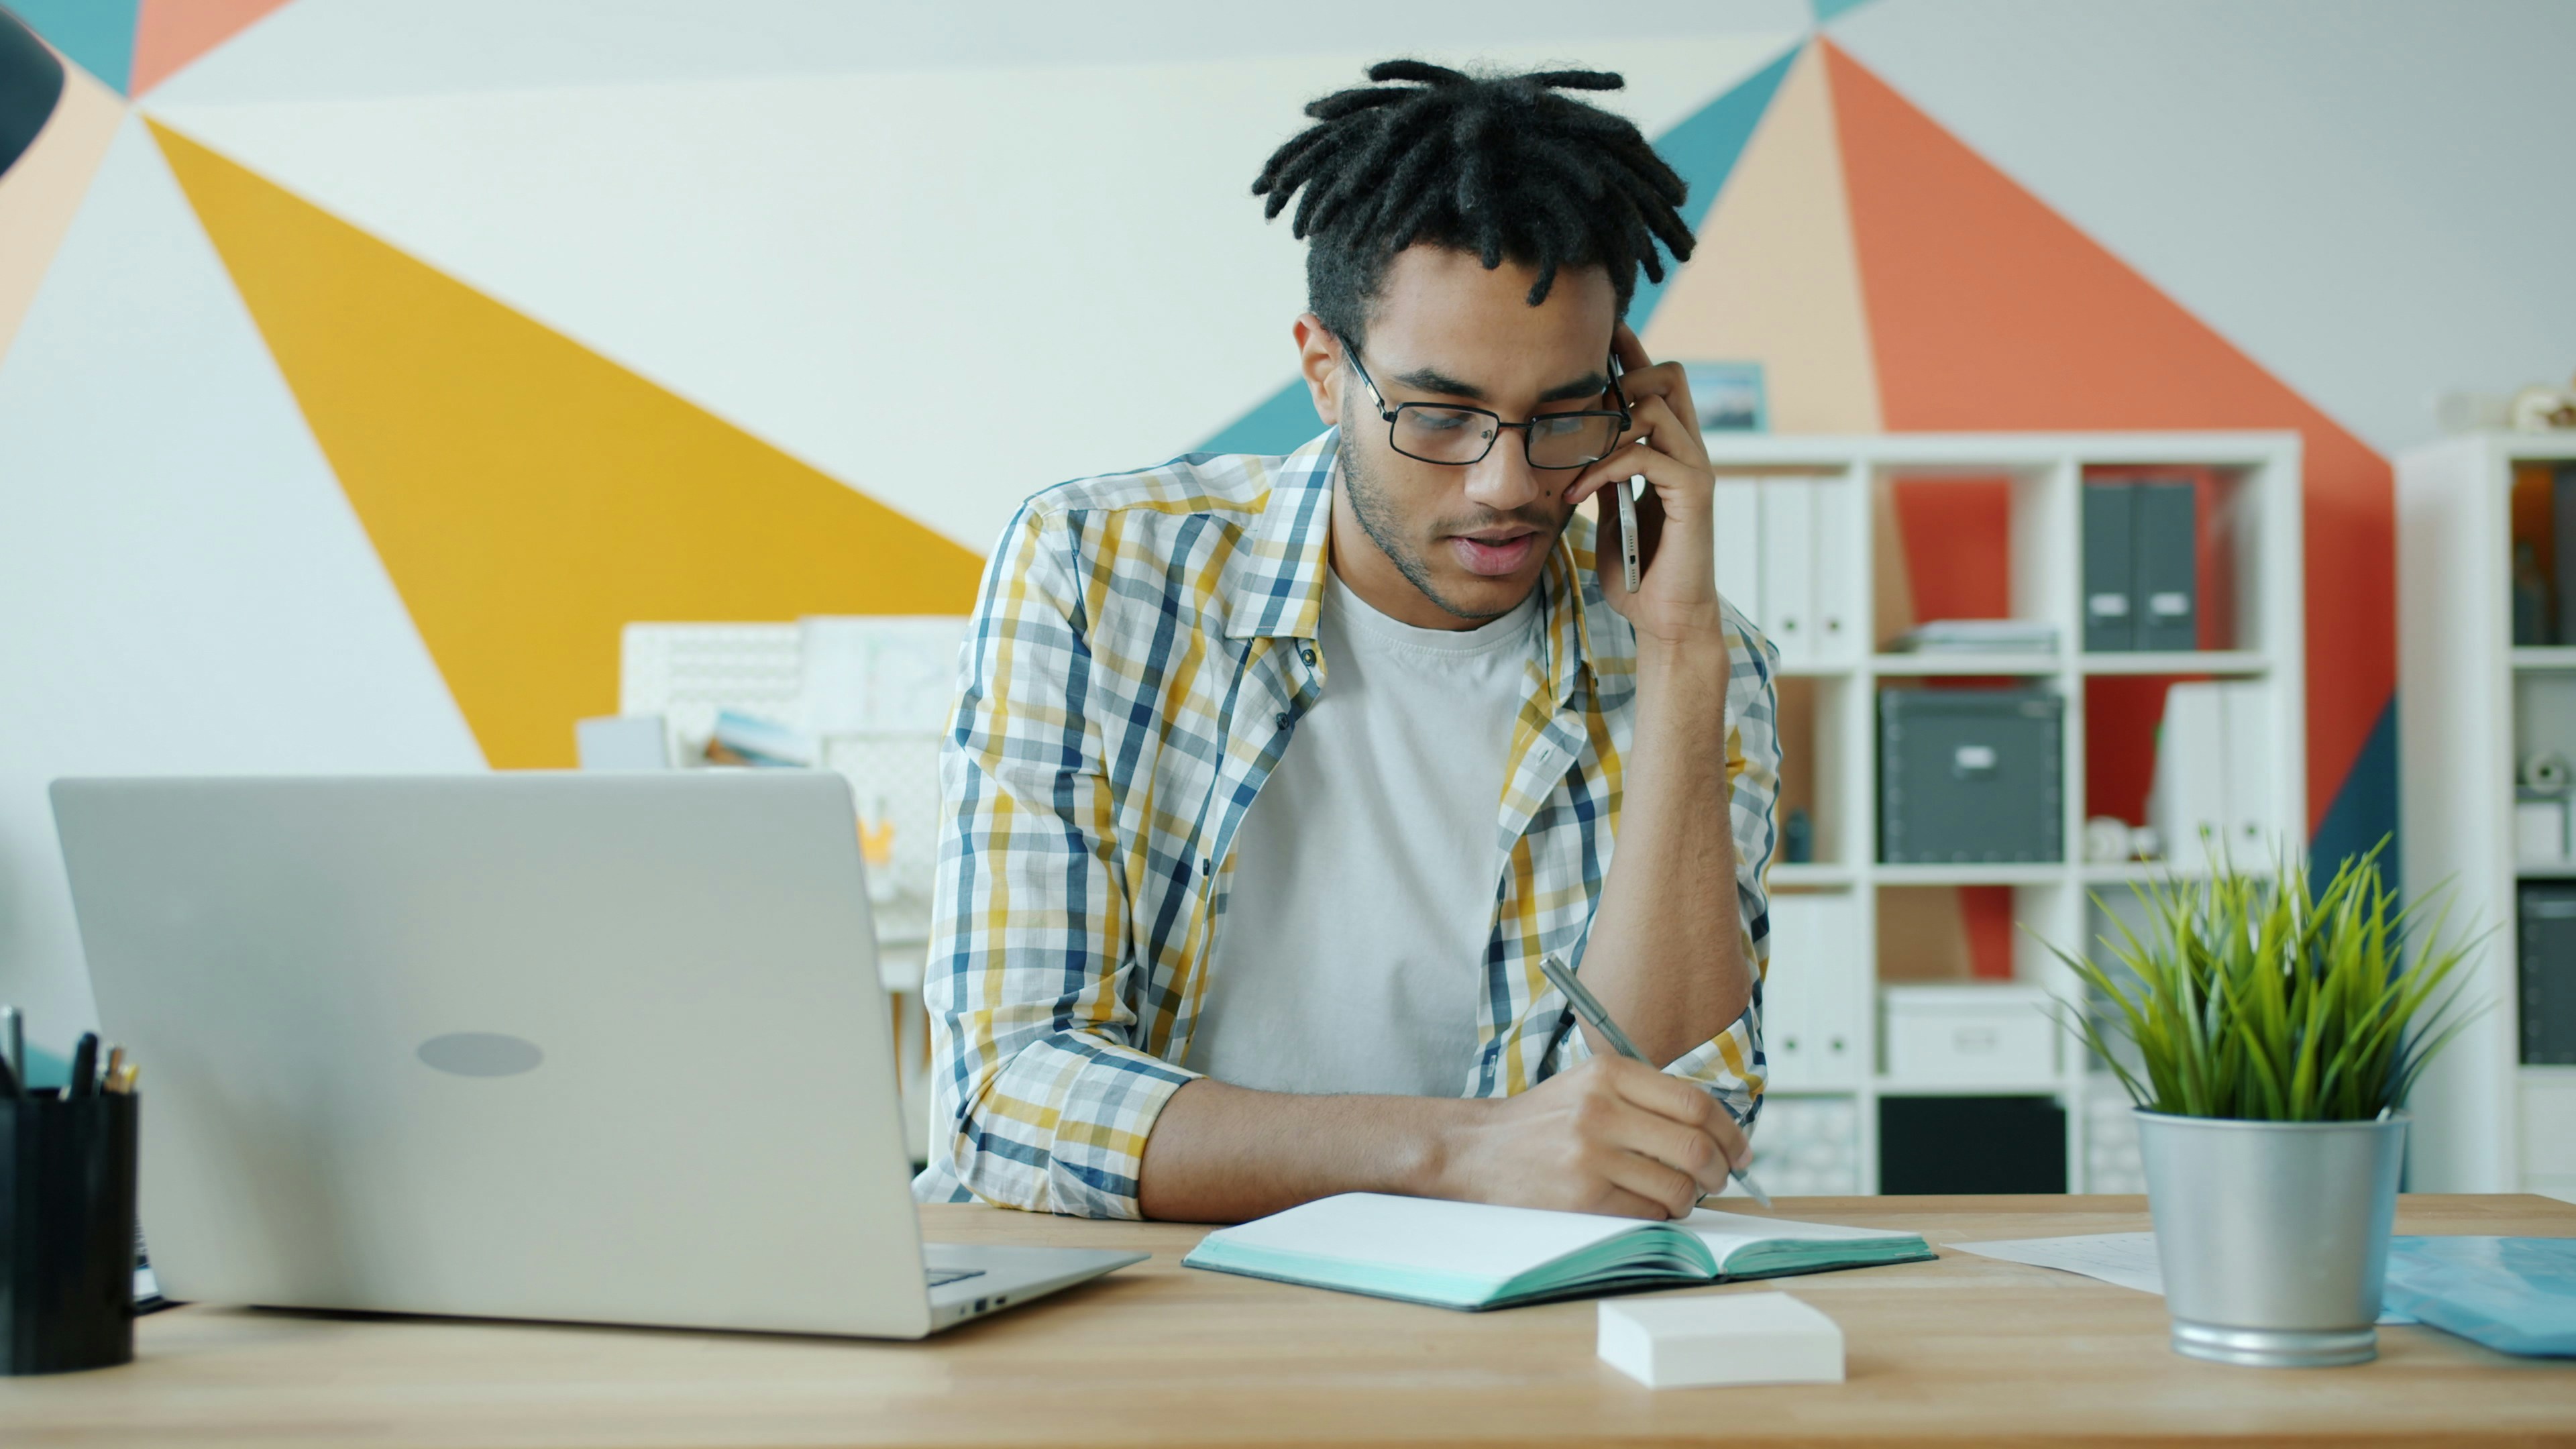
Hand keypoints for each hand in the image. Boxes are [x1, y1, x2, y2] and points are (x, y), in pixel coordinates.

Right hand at [1434, 1055, 1750, 1219]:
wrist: (1475, 1149)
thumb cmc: (1543, 1121)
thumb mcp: (1589, 1086)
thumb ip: (1646, 1098)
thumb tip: (1718, 1132)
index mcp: (1608, 1073)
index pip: (1696, 1104)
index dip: (1731, 1132)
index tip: (1741, 1151)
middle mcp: (1600, 1109)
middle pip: (1695, 1146)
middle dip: (1721, 1170)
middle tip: (1721, 1179)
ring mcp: (1589, 1155)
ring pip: (1677, 1186)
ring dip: (1690, 1199)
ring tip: (1680, 1197)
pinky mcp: (1580, 1197)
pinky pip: (1648, 1214)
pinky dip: (1660, 1216)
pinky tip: (1649, 1208)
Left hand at [1564, 323, 1724, 650]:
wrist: (1666, 620)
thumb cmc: (1639, 573)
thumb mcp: (1612, 513)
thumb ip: (1604, 477)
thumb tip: (1574, 448)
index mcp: (1673, 451)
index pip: (1658, 384)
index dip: (1632, 354)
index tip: (1598, 335)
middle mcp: (1691, 451)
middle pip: (1670, 375)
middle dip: (1624, 377)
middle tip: (1580, 405)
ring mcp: (1696, 469)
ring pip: (1656, 407)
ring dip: (1605, 427)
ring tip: (1570, 462)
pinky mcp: (1693, 493)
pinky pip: (1644, 454)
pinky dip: (1602, 468)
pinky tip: (1576, 495)